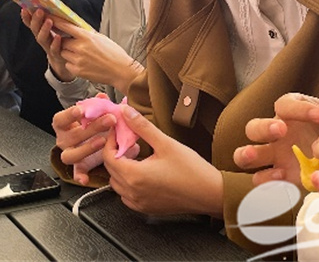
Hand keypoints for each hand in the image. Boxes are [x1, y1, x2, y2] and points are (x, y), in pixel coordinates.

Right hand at [22, 9, 72, 80]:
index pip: (31, 23)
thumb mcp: (53, 30)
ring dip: (44, 29)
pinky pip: (54, 49)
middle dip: (36, 20)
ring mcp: (48, 47)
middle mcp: (42, 39)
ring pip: (42, 38)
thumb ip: (49, 20)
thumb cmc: (59, 42)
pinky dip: (55, 43)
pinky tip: (57, 37)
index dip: (26, 17)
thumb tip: (49, 4)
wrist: (63, 62)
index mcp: (40, 31)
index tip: (24, 8)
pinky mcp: (56, 54)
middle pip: (35, 29)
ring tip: (48, 21)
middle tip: (39, 11)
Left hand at [52, 17, 143, 93]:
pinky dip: (72, 63)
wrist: (120, 71)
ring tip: (82, 55)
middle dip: (66, 42)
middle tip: (74, 44)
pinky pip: (67, 64)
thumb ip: (88, 34)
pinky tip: (84, 64)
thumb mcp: (102, 38)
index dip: (56, 22)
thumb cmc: (114, 54)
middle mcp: (80, 47)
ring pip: (63, 53)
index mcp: (87, 37)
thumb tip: (78, 29)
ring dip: (69, 53)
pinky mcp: (77, 70)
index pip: (66, 26)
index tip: (50, 18)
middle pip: (62, 41)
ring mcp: (77, 59)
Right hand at [53, 95, 117, 184]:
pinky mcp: (79, 167)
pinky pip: (77, 173)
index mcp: (64, 125)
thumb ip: (99, 105)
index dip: (69, 115)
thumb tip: (101, 97)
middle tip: (109, 120)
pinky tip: (86, 178)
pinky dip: (80, 176)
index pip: (60, 120)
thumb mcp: (97, 113)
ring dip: (87, 148)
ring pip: (71, 155)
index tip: (81, 110)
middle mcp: (64, 140)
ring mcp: (70, 154)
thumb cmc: (94, 124)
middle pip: (71, 136)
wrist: (99, 139)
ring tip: (103, 141)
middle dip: (91, 128)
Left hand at [104, 104, 222, 215]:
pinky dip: (129, 182)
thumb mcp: (166, 143)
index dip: (110, 140)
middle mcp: (132, 192)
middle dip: (116, 152)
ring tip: (139, 155)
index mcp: (134, 176)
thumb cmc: (192, 170)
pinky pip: (127, 195)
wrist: (210, 194)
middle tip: (131, 140)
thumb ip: (142, 127)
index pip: (108, 156)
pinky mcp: (146, 208)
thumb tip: (126, 111)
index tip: (119, 130)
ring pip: (117, 183)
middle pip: (111, 170)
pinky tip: (144, 172)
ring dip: (122, 168)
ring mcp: (138, 203)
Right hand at [233, 87, 318, 188]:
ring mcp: (273, 157)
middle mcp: (276, 133)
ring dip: (247, 153)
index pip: (285, 104)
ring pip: (245, 154)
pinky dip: (265, 180)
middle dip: (264, 127)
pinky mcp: (279, 177)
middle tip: (281, 130)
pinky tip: (280, 178)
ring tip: (254, 155)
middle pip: (254, 127)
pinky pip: (260, 180)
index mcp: (290, 112)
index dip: (299, 108)